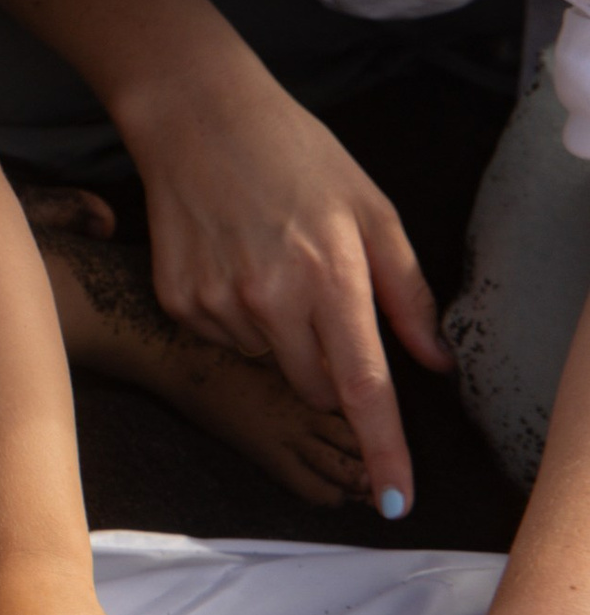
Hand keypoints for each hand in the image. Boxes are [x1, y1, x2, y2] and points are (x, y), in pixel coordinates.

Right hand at [116, 52, 448, 513]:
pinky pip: (224, 341)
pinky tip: (233, 263)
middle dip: (332, 368)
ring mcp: (218, 302)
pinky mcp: (180, 301)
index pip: (365, 386)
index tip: (398, 498)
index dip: (385, 450)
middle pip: (317, 388)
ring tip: (270, 265)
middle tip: (323, 302)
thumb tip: (434, 362)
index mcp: (330, 274)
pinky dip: (237, 319)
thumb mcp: (370, 209)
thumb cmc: (293, 154)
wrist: (195, 116)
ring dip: (281, 337)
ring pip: (270, 364)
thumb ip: (407, 292)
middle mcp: (271, 298)